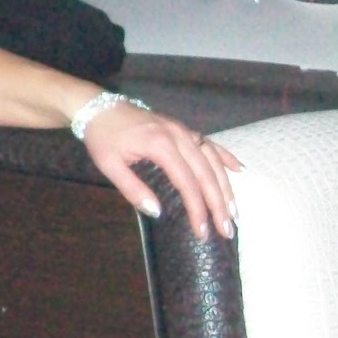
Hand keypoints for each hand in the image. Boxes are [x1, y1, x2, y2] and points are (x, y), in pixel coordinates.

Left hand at [80, 100, 240, 240]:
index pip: (186, 182)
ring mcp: (182, 129)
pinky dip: (225, 156)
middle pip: (205, 172)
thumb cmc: (102, 138)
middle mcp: (178, 135)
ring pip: (212, 159)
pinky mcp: (181, 128)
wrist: (98, 106)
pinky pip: (208, 143)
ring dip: (225, 185)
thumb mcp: (110, 166)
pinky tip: (239, 170)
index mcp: (160, 144)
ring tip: (233, 211)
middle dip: (218, 203)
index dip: (197, 208)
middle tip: (227, 229)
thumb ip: (133, 189)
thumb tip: (158, 213)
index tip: (203, 230)